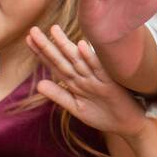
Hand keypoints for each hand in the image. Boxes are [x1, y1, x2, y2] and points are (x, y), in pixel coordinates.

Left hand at [26, 24, 147, 140]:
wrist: (128, 124)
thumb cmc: (103, 115)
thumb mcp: (76, 108)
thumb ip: (59, 95)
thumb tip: (39, 84)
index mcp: (75, 82)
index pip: (55, 65)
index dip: (41, 53)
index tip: (28, 40)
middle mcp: (84, 76)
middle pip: (63, 59)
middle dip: (48, 46)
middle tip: (32, 31)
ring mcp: (97, 78)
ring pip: (78, 60)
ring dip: (66, 45)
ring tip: (54, 31)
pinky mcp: (110, 83)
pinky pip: (99, 69)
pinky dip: (90, 57)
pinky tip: (82, 45)